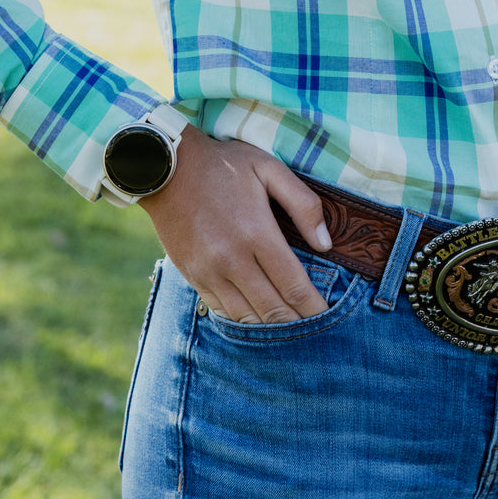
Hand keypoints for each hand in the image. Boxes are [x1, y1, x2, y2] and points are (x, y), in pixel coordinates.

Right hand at [139, 127, 332, 322]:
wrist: (168, 167)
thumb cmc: (224, 164)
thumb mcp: (269, 169)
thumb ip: (303, 204)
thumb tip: (326, 244)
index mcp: (257, 233)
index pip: (293, 286)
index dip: (314, 307)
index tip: (329, 316)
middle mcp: (233, 259)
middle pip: (272, 309)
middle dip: (298, 325)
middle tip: (316, 334)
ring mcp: (210, 271)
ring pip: (247, 317)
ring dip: (271, 329)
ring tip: (291, 333)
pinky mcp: (193, 275)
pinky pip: (222, 310)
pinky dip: (243, 320)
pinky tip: (258, 321)